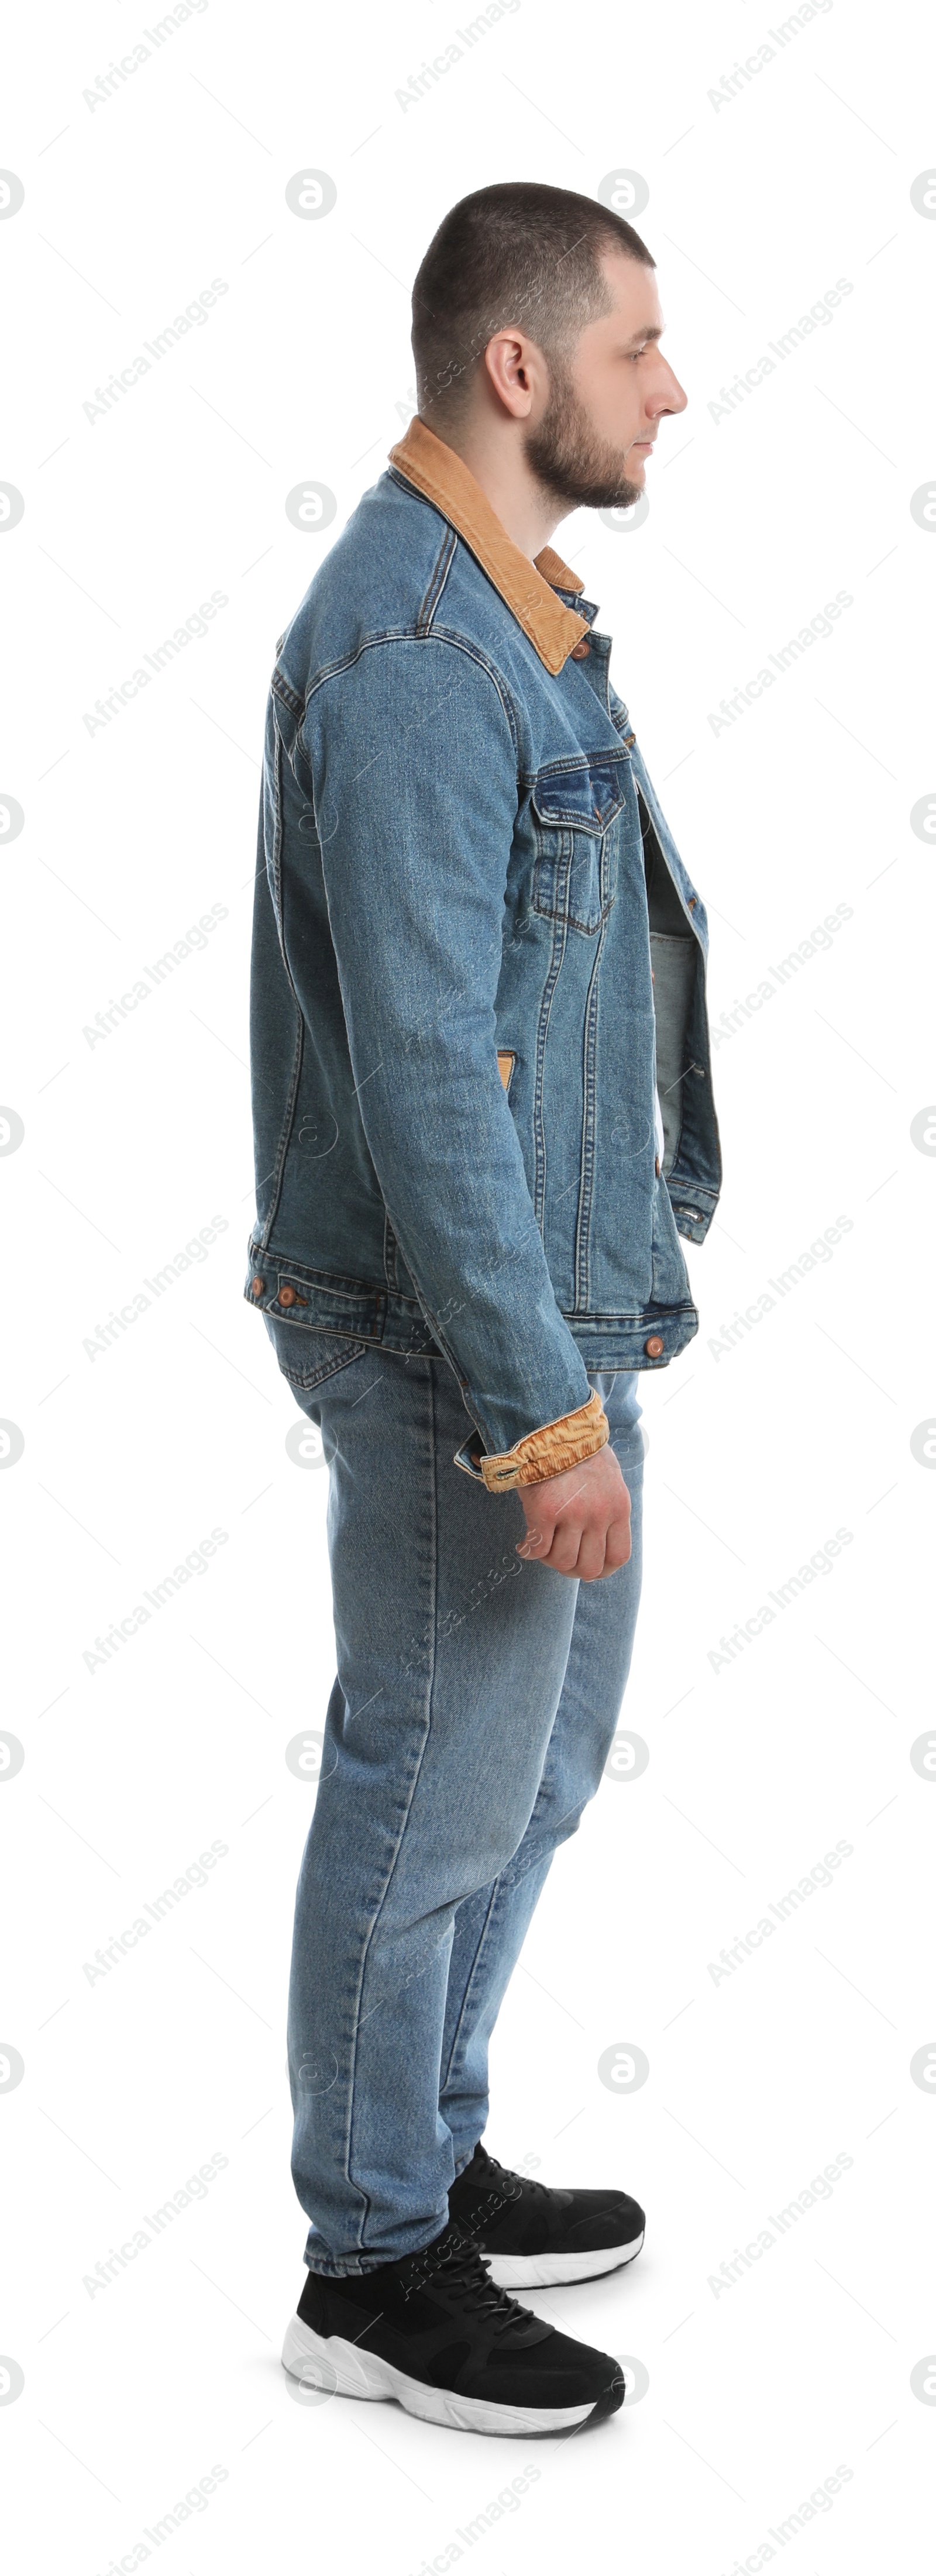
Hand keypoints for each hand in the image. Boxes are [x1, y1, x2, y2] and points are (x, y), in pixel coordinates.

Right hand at [514, 1440, 631, 1580]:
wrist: (553, 1422)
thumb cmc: (578, 1449)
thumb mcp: (608, 1478)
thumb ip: (607, 1507)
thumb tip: (597, 1538)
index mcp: (619, 1507)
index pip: (618, 1557)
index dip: (601, 1569)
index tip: (588, 1568)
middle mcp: (599, 1514)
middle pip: (589, 1567)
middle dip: (572, 1569)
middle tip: (559, 1558)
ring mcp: (573, 1514)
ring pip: (561, 1561)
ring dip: (548, 1559)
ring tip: (541, 1547)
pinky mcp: (545, 1510)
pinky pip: (537, 1548)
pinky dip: (528, 1550)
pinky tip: (523, 1545)